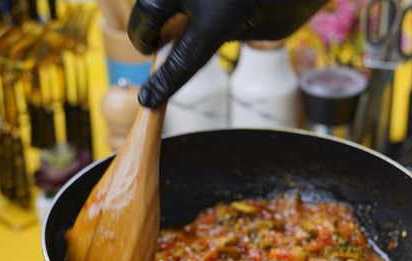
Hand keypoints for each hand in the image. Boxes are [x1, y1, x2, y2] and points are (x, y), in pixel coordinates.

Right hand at [128, 0, 327, 106]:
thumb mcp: (267, 28)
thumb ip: (225, 33)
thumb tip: (190, 38)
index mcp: (221, 19)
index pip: (181, 60)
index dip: (163, 84)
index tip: (147, 100)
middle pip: (150, 12)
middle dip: (145, 32)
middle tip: (149, 46)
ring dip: (156, 7)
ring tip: (161, 25)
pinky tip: (185, 7)